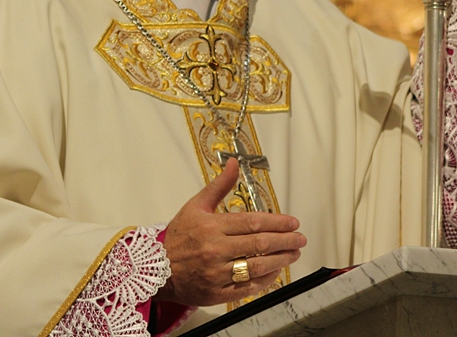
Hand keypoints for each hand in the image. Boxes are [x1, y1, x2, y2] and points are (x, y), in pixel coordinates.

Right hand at [156, 159, 306, 306]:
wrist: (157, 269)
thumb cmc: (177, 237)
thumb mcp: (195, 206)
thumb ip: (219, 186)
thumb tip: (233, 163)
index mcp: (212, 226)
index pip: (253, 222)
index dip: (277, 222)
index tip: (292, 223)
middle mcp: (215, 249)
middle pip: (259, 244)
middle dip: (285, 241)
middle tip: (299, 239)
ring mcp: (217, 273)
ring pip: (257, 266)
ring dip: (280, 260)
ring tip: (293, 254)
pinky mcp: (217, 292)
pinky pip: (248, 287)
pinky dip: (265, 280)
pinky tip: (275, 272)